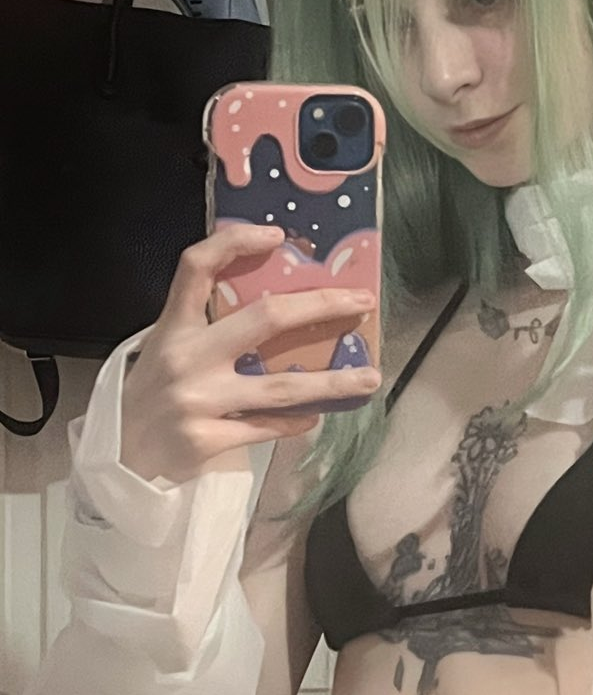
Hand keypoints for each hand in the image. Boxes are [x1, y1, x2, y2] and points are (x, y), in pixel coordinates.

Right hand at [119, 224, 383, 484]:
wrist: (120, 458)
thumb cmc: (155, 395)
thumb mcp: (169, 350)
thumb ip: (208, 326)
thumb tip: (283, 309)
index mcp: (173, 328)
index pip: (196, 268)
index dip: (234, 243)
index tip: (277, 235)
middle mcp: (186, 358)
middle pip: (264, 319)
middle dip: (320, 305)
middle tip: (362, 300)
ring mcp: (198, 400)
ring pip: (282, 386)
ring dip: (333, 382)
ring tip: (370, 377)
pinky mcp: (208, 439)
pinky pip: (269, 427)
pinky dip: (298, 421)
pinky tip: (317, 416)